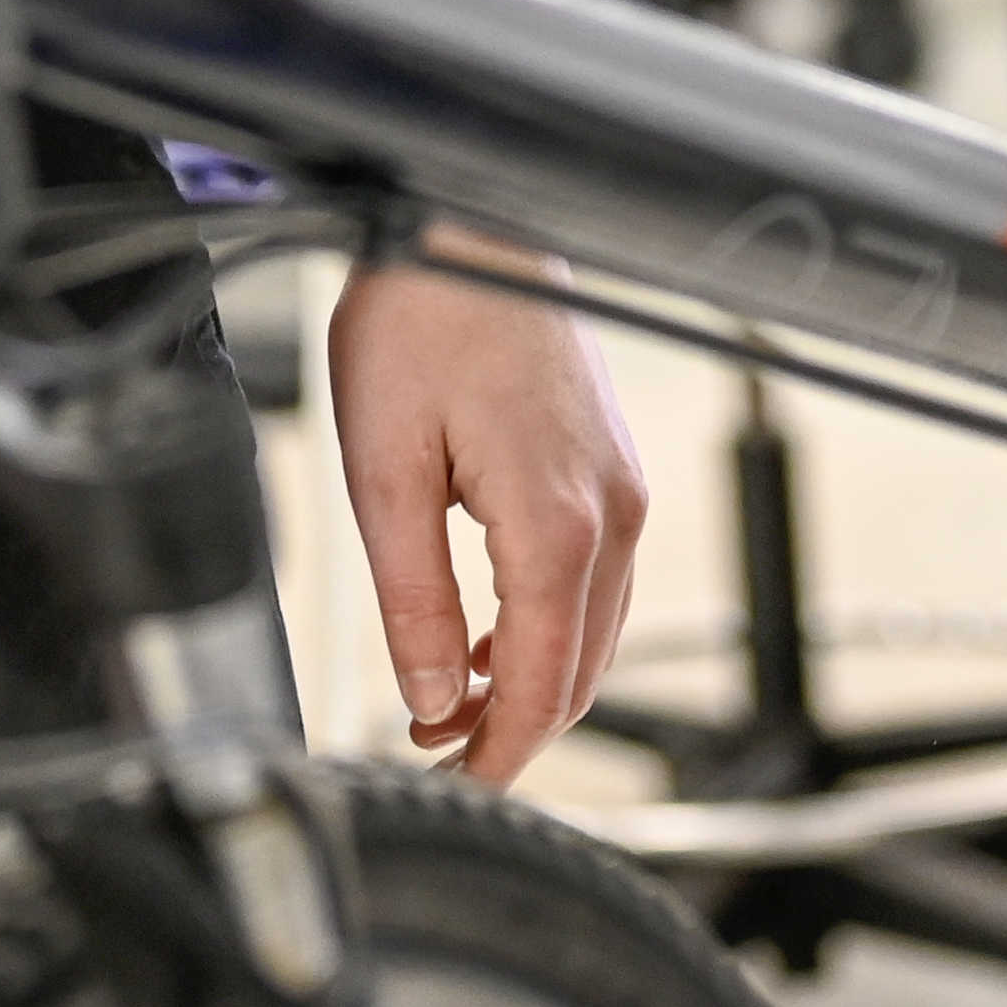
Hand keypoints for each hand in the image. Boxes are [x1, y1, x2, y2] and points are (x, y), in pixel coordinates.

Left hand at [323, 228, 646, 783]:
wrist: (466, 224)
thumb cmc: (421, 320)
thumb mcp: (384, 468)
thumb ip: (413, 596)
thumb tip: (430, 694)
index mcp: (558, 526)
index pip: (546, 685)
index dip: (502, 751)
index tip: (458, 783)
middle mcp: (613, 514)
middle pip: (581, 669)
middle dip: (514, 725)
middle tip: (436, 747)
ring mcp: (622, 487)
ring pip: (593, 628)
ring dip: (530, 677)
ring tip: (447, 697)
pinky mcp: (612, 464)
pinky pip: (592, 578)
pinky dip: (546, 623)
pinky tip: (485, 630)